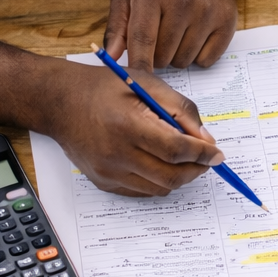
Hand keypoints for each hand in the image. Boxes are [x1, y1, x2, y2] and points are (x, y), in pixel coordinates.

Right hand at [45, 60, 223, 196]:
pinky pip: (142, 191)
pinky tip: (159, 162)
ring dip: (179, 177)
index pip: (176, 150)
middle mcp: (116, 153)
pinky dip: (159, 180)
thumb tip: (205, 140)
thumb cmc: (105, 88)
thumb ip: (181, 110)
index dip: (202, 154)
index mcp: (128, 124)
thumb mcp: (148, 85)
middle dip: (196, 170)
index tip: (217, 154)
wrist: (60, 102)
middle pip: (171, 176)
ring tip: (183, 159)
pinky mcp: (103, 182)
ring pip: (159, 188)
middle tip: (206, 160)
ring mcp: (108, 172)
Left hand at [106, 0, 237, 69]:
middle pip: (163, 56)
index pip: (143, 39)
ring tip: (178, 32)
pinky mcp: (227, 22)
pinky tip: (196, 34)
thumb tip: (109, 58)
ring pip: (184, 61)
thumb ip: (117, 27)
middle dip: (156, 55)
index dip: (138, 65)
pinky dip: (198, 55)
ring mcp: (208, 11)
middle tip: (159, 35)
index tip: (135, 82)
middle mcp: (183, 1)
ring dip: (177, 55)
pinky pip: (206, 60)